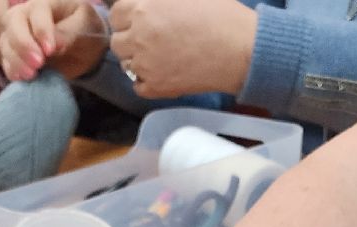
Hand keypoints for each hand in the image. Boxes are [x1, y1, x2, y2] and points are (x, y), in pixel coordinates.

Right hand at [0, 0, 107, 81]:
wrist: (84, 47)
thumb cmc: (86, 29)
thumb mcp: (85, 25)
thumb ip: (70, 33)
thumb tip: (54, 46)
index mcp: (46, 3)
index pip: (37, 11)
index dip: (41, 30)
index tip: (50, 50)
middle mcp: (26, 15)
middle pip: (13, 22)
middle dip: (23, 44)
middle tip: (38, 64)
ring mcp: (17, 34)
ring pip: (6, 43)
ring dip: (16, 60)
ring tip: (32, 75)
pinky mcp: (15, 54)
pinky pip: (6, 61)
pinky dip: (12, 71)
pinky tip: (22, 79)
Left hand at [109, 0, 256, 97]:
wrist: (240, 49)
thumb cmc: (221, 15)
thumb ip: (158, 0)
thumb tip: (151, 4)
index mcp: (144, 8)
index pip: (117, 13)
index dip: (128, 16)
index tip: (138, 20)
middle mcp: (139, 36)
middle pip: (117, 41)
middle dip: (130, 39)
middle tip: (149, 39)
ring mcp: (146, 64)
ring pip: (125, 64)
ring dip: (137, 60)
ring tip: (158, 56)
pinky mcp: (157, 87)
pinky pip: (138, 86)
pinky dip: (146, 81)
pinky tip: (161, 72)